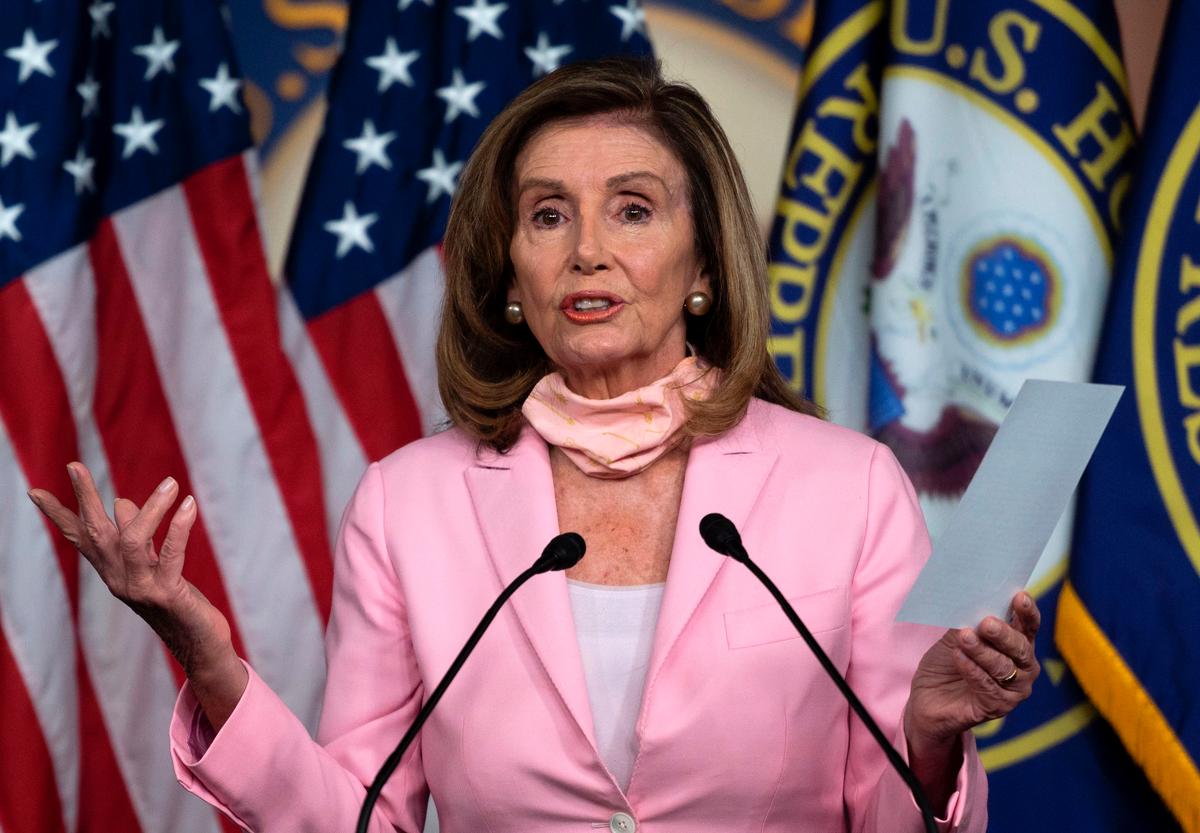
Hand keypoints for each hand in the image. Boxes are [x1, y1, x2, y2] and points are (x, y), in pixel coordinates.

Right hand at [28, 463, 235, 681]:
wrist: (198, 646)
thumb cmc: (178, 603)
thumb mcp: (153, 566)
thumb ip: (136, 537)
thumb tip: (121, 502)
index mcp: (113, 571)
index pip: (80, 539)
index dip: (58, 515)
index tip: (35, 491)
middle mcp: (119, 580)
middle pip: (95, 533)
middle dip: (84, 498)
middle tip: (74, 465)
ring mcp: (140, 589)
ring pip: (131, 541)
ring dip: (151, 508)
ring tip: (171, 483)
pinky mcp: (167, 595)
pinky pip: (169, 554)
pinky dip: (179, 527)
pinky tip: (189, 505)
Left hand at [905, 591, 1040, 747]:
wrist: (928, 700)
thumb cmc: (947, 664)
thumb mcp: (957, 638)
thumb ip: (969, 621)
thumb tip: (972, 598)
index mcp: (1017, 646)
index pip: (1028, 626)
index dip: (1026, 612)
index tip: (1019, 596)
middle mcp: (1023, 669)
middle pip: (1020, 647)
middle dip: (1003, 633)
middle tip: (986, 622)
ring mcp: (1014, 691)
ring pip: (1003, 667)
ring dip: (982, 651)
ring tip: (964, 638)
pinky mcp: (998, 707)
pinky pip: (987, 685)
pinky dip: (971, 669)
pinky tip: (958, 657)